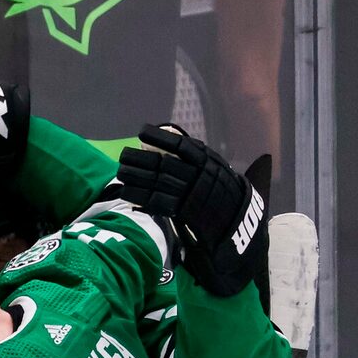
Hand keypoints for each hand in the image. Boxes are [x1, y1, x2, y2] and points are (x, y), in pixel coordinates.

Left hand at [117, 124, 269, 300]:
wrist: (238, 224)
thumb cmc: (223, 194)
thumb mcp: (215, 170)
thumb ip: (195, 157)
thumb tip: (173, 140)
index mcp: (208, 161)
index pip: (182, 145)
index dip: (161, 138)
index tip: (142, 133)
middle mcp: (199, 175)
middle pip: (164, 164)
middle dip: (141, 159)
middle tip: (123, 156)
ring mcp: (192, 194)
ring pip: (159, 183)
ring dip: (137, 178)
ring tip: (120, 174)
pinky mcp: (186, 214)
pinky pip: (160, 204)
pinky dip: (143, 199)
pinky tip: (128, 196)